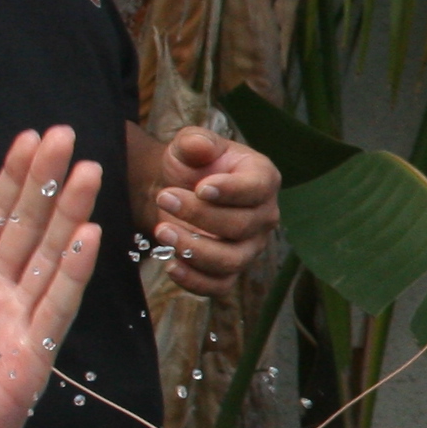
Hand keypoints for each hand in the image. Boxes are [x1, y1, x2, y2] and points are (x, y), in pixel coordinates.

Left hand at [0, 128, 103, 427]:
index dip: (15, 176)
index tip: (32, 136)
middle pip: (29, 226)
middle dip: (48, 180)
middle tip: (68, 134)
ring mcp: (16, 326)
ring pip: (47, 258)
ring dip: (70, 214)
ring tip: (89, 170)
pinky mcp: (28, 363)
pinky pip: (51, 310)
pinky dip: (69, 273)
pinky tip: (87, 237)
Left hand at [133, 123, 279, 296]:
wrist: (174, 190)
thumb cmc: (189, 166)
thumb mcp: (189, 145)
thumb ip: (195, 141)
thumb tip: (199, 146)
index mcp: (263, 178)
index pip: (258, 189)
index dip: (231, 191)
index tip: (200, 187)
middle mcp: (264, 216)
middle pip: (242, 226)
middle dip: (200, 215)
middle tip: (165, 198)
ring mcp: (249, 246)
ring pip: (232, 260)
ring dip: (195, 249)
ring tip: (162, 230)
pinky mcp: (230, 269)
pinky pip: (220, 285)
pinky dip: (195, 281)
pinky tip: (170, 265)